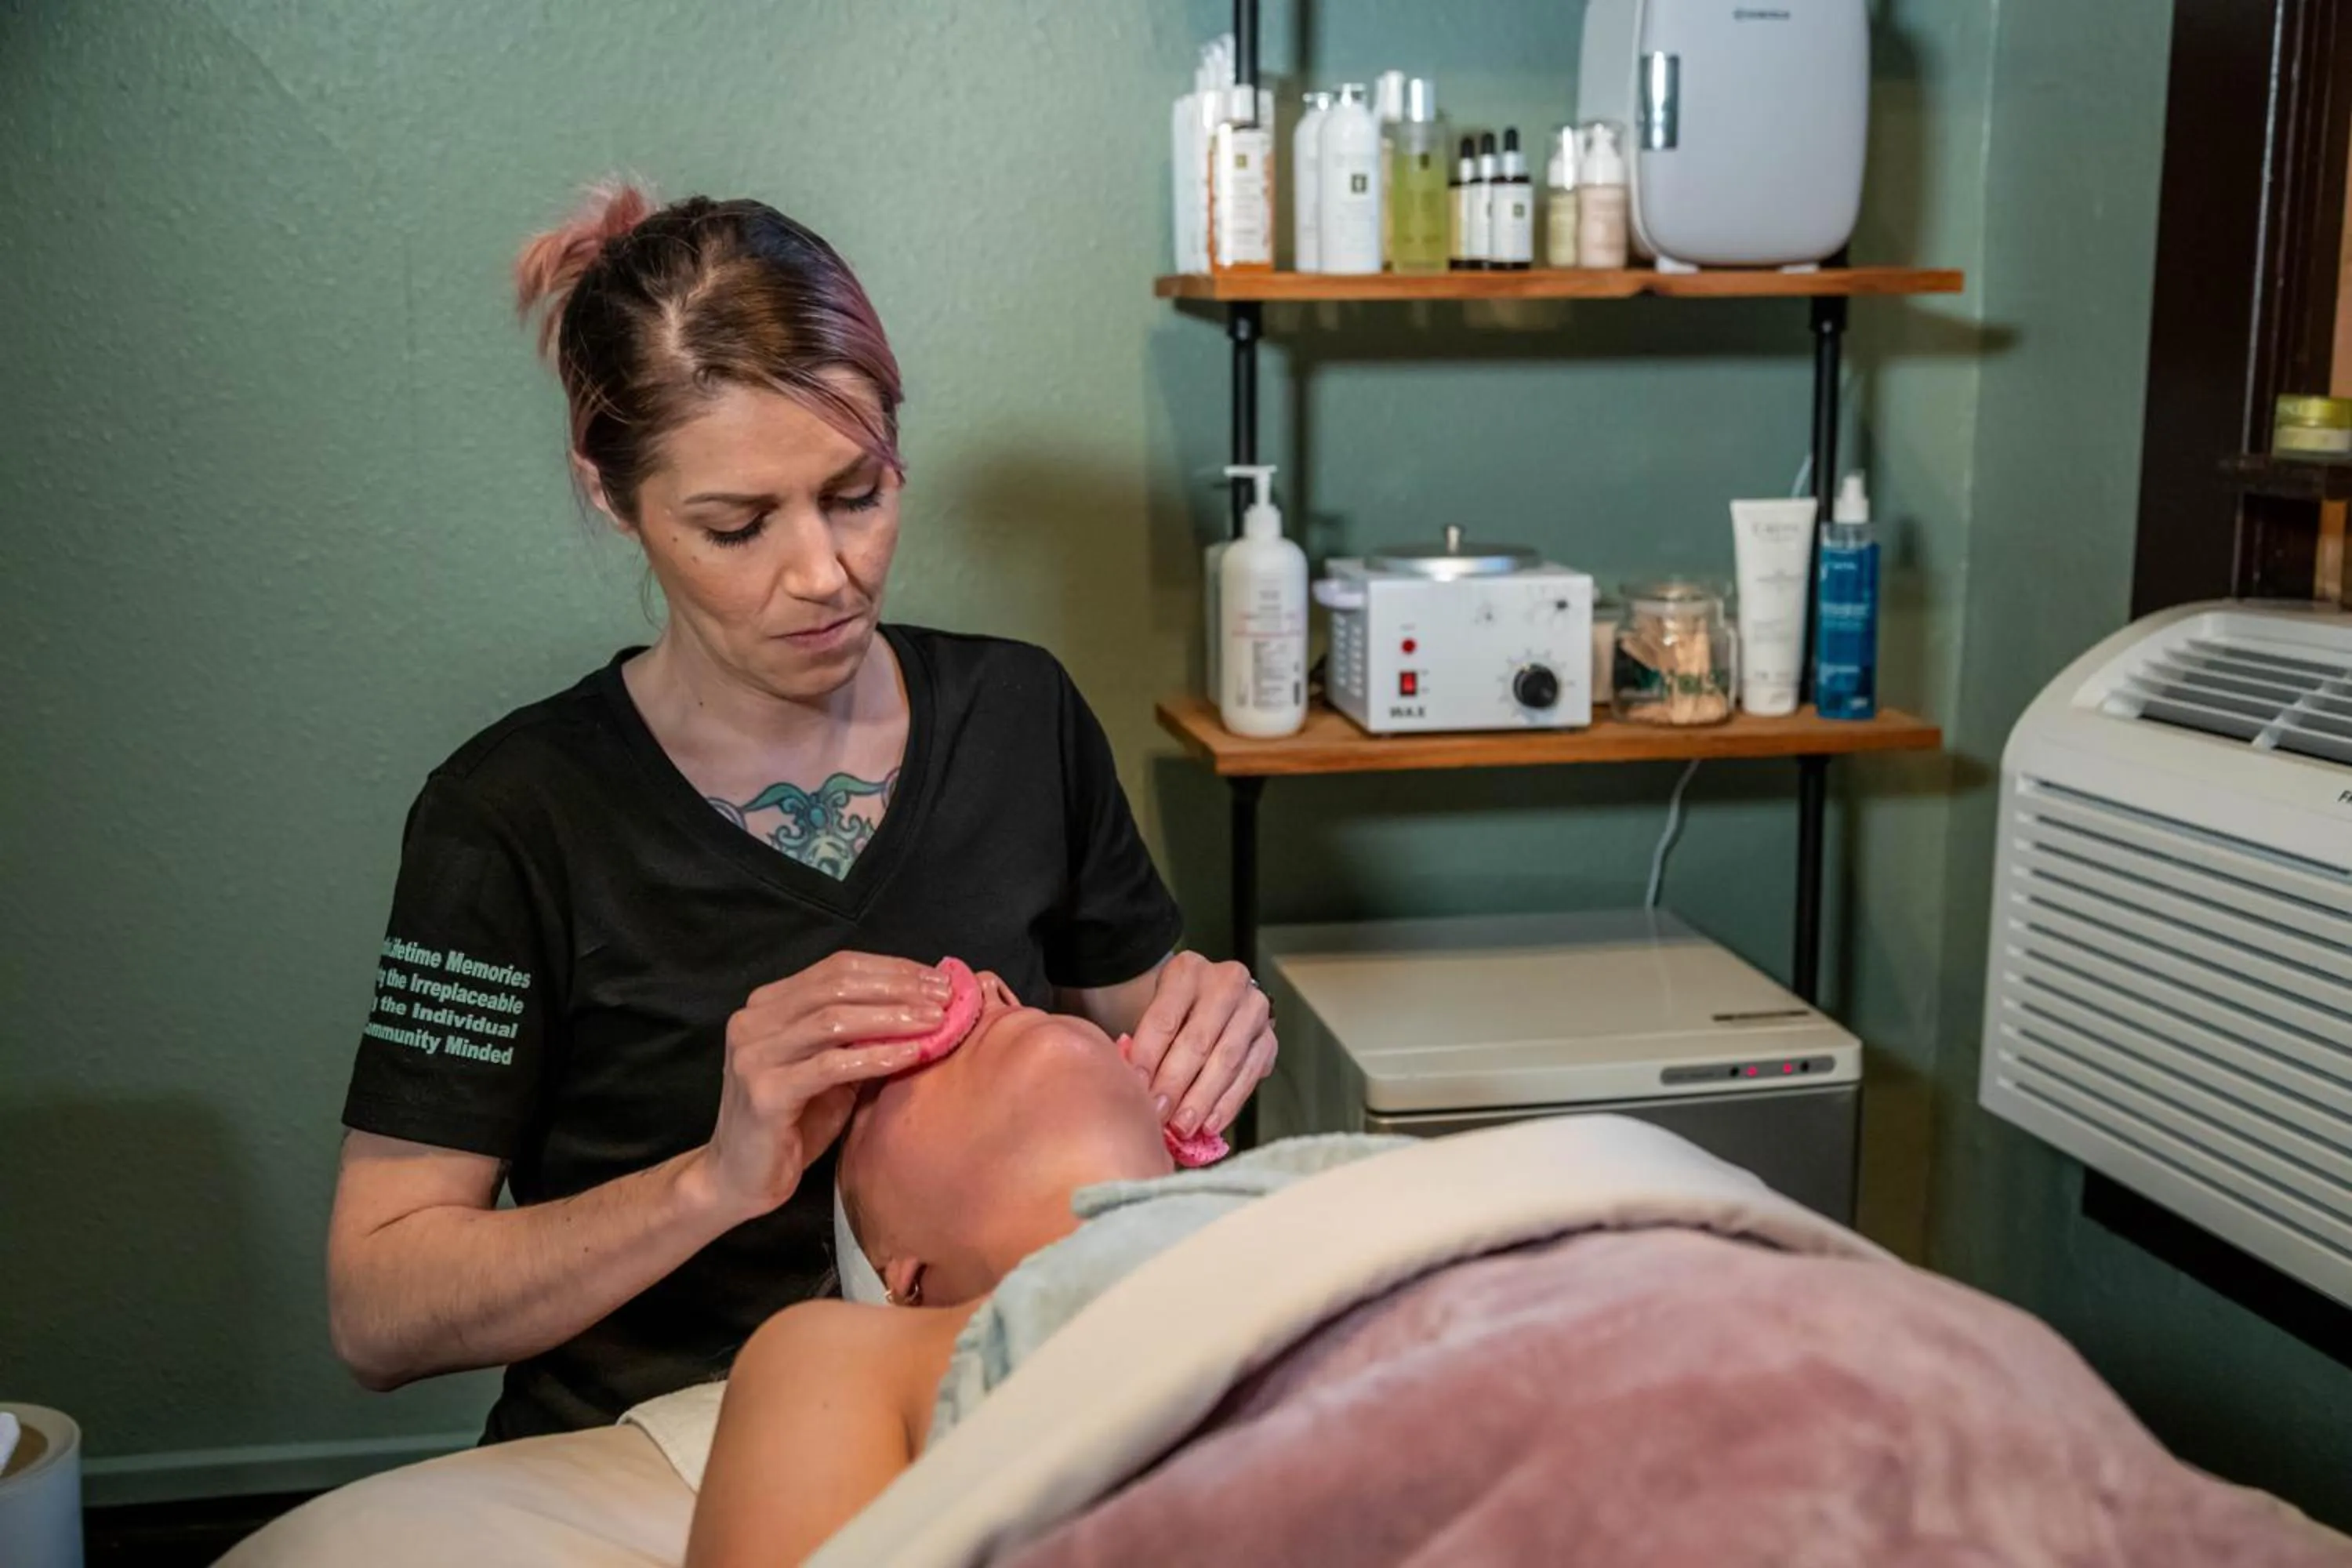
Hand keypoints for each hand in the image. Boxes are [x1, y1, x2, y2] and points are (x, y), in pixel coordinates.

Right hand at [694, 952, 950, 1222]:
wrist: (740, 1178)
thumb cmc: (792, 1122)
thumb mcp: (831, 1070)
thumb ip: (862, 1037)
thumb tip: (924, 1009)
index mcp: (768, 1005)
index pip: (837, 967)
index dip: (891, 968)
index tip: (937, 978)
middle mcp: (754, 1021)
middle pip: (837, 985)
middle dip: (898, 987)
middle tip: (945, 996)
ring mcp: (755, 1054)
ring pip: (833, 1019)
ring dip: (892, 1016)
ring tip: (936, 1021)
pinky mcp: (764, 1092)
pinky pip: (830, 1065)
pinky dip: (875, 1056)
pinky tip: (910, 1055)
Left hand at [1122, 952, 1276, 1139]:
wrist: (1206, 1003)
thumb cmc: (1171, 1014)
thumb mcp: (1151, 1012)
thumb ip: (1142, 1043)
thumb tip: (1131, 1086)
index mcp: (1188, 971)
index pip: (1165, 1018)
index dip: (1148, 1056)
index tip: (1134, 1087)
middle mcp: (1227, 983)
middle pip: (1198, 1041)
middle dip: (1175, 1083)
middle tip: (1157, 1114)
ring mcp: (1253, 1010)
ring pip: (1227, 1061)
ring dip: (1202, 1099)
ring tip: (1182, 1125)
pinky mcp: (1269, 1038)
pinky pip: (1249, 1076)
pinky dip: (1228, 1103)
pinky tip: (1210, 1123)